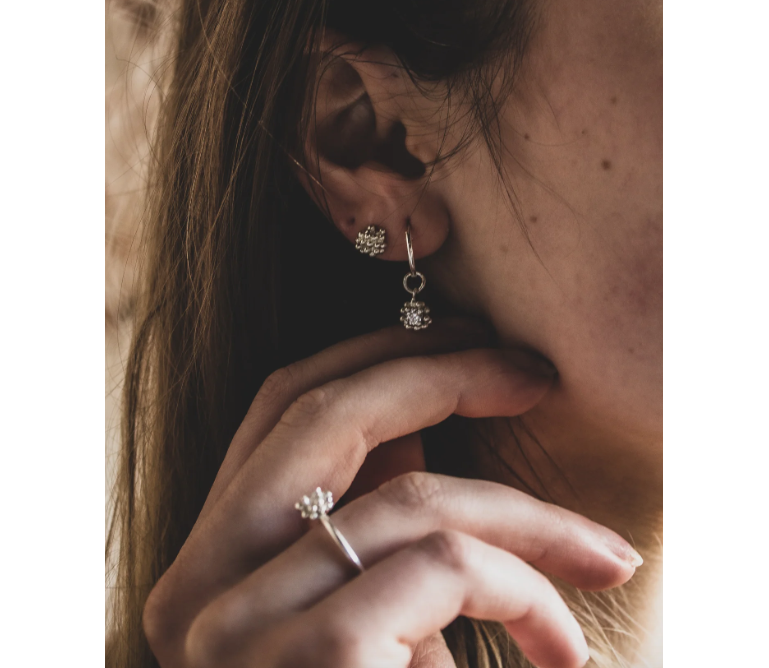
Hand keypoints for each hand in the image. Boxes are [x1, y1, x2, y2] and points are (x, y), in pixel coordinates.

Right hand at [142, 319, 639, 667]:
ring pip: (414, 494)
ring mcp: (245, 628)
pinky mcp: (320, 659)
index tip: (467, 349)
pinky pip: (449, 566)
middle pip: (328, 410)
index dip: (374, 355)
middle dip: (441, 371)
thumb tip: (431, 424)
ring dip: (528, 517)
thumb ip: (370, 524)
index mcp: (208, 564)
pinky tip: (566, 655)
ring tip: (608, 555)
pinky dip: (529, 592)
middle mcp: (200, 587)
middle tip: (532, 371)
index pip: (281, 406)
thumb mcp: (360, 615)